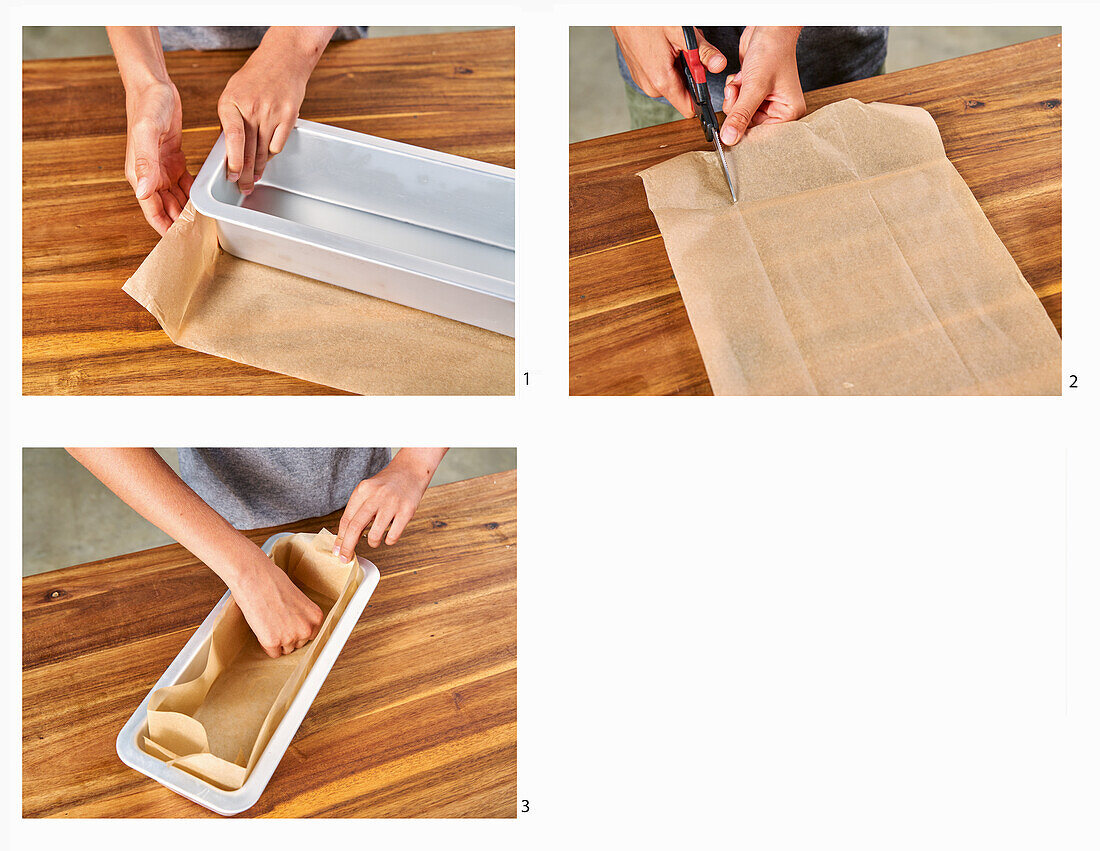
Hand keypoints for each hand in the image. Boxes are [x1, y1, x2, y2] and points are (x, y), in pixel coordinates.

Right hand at [124, 80, 192, 234]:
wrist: (154, 85)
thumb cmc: (148, 105)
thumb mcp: (147, 132)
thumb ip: (145, 162)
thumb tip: (142, 192)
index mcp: (139, 173)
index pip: (151, 210)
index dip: (165, 228)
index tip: (180, 242)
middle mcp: (149, 175)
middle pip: (165, 208)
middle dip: (179, 224)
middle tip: (200, 237)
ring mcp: (161, 168)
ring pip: (175, 199)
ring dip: (187, 211)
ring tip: (205, 225)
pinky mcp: (173, 160)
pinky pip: (183, 185)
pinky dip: (192, 195)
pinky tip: (204, 203)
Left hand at [216, 28, 328, 193]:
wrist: (283, 60)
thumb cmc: (256, 77)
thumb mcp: (233, 93)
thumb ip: (231, 119)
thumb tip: (229, 149)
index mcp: (231, 102)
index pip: (233, 137)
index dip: (234, 160)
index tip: (233, 175)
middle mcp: (252, 108)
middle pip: (250, 150)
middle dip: (246, 173)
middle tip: (244, 187)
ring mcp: (272, 113)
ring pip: (265, 151)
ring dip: (260, 168)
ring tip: (255, 179)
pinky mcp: (289, 117)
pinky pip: (279, 144)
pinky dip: (272, 154)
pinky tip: (268, 158)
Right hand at [227, 546, 323, 657]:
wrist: (254, 578)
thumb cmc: (273, 583)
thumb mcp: (298, 599)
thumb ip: (302, 615)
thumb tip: (298, 628)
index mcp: (316, 617)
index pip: (311, 635)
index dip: (297, 629)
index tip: (290, 625)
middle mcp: (306, 629)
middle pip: (298, 644)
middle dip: (288, 635)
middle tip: (276, 620)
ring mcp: (290, 637)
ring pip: (285, 650)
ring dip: (278, 641)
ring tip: (269, 621)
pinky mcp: (272, 642)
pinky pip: (273, 654)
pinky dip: (266, 645)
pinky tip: (263, 629)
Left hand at [333, 449, 446, 561]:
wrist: (410, 470)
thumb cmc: (387, 484)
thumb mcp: (368, 491)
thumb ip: (357, 510)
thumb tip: (345, 536)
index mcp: (363, 490)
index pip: (346, 519)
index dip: (340, 538)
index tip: (338, 550)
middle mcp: (376, 496)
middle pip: (355, 527)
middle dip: (348, 547)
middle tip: (346, 558)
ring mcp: (392, 504)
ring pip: (374, 535)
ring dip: (372, 543)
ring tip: (375, 539)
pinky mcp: (407, 511)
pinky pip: (393, 536)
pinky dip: (389, 541)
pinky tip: (389, 534)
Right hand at [612, 26, 725, 118]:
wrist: (623, 11)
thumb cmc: (648, 18)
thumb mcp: (681, 33)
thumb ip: (702, 52)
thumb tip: (719, 66)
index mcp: (662, 81)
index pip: (689, 109)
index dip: (702, 98)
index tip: (706, 81)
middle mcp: (651, 86)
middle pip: (682, 94)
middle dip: (690, 76)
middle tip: (688, 52)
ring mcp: (643, 81)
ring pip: (672, 84)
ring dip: (679, 69)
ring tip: (673, 46)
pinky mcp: (640, 75)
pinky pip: (660, 77)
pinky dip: (667, 65)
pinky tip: (664, 47)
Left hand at [720, 26, 805, 145]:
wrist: (767, 28)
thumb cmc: (773, 51)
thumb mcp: (755, 86)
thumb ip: (741, 114)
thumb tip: (729, 138)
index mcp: (788, 113)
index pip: (762, 135)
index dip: (745, 132)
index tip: (731, 130)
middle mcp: (778, 110)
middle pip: (747, 125)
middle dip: (738, 108)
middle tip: (742, 92)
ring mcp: (764, 101)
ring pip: (738, 113)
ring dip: (734, 97)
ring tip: (743, 81)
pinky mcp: (752, 93)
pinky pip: (735, 102)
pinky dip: (733, 90)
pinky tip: (741, 78)